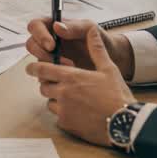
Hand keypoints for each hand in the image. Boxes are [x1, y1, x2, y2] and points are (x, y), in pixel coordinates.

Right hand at [25, 17, 134, 79]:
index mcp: (54, 27)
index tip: (51, 45)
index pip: (35, 26)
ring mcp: (50, 58)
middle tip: (58, 61)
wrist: (112, 60)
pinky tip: (68, 79)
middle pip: (31, 44)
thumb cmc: (101, 40)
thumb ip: (75, 27)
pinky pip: (44, 76)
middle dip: (42, 54)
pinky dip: (53, 78)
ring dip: (48, 68)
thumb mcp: (90, 29)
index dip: (39, 35)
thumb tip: (57, 27)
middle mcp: (49, 42)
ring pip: (36, 62)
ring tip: (69, 70)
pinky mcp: (54, 73)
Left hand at [26, 25, 136, 147]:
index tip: (31, 67)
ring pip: (49, 101)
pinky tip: (77, 112)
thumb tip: (92, 33)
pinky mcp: (66, 124)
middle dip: (48, 83)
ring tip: (72, 98)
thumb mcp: (109, 69)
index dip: (34, 67)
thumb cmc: (117, 95)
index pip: (41, 69)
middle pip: (43, 85)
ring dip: (55, 98)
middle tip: (60, 84)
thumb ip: (96, 50)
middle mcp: (63, 93)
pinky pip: (57, 116)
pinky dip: (63, 113)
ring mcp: (63, 110)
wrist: (125, 123)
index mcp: (71, 77)